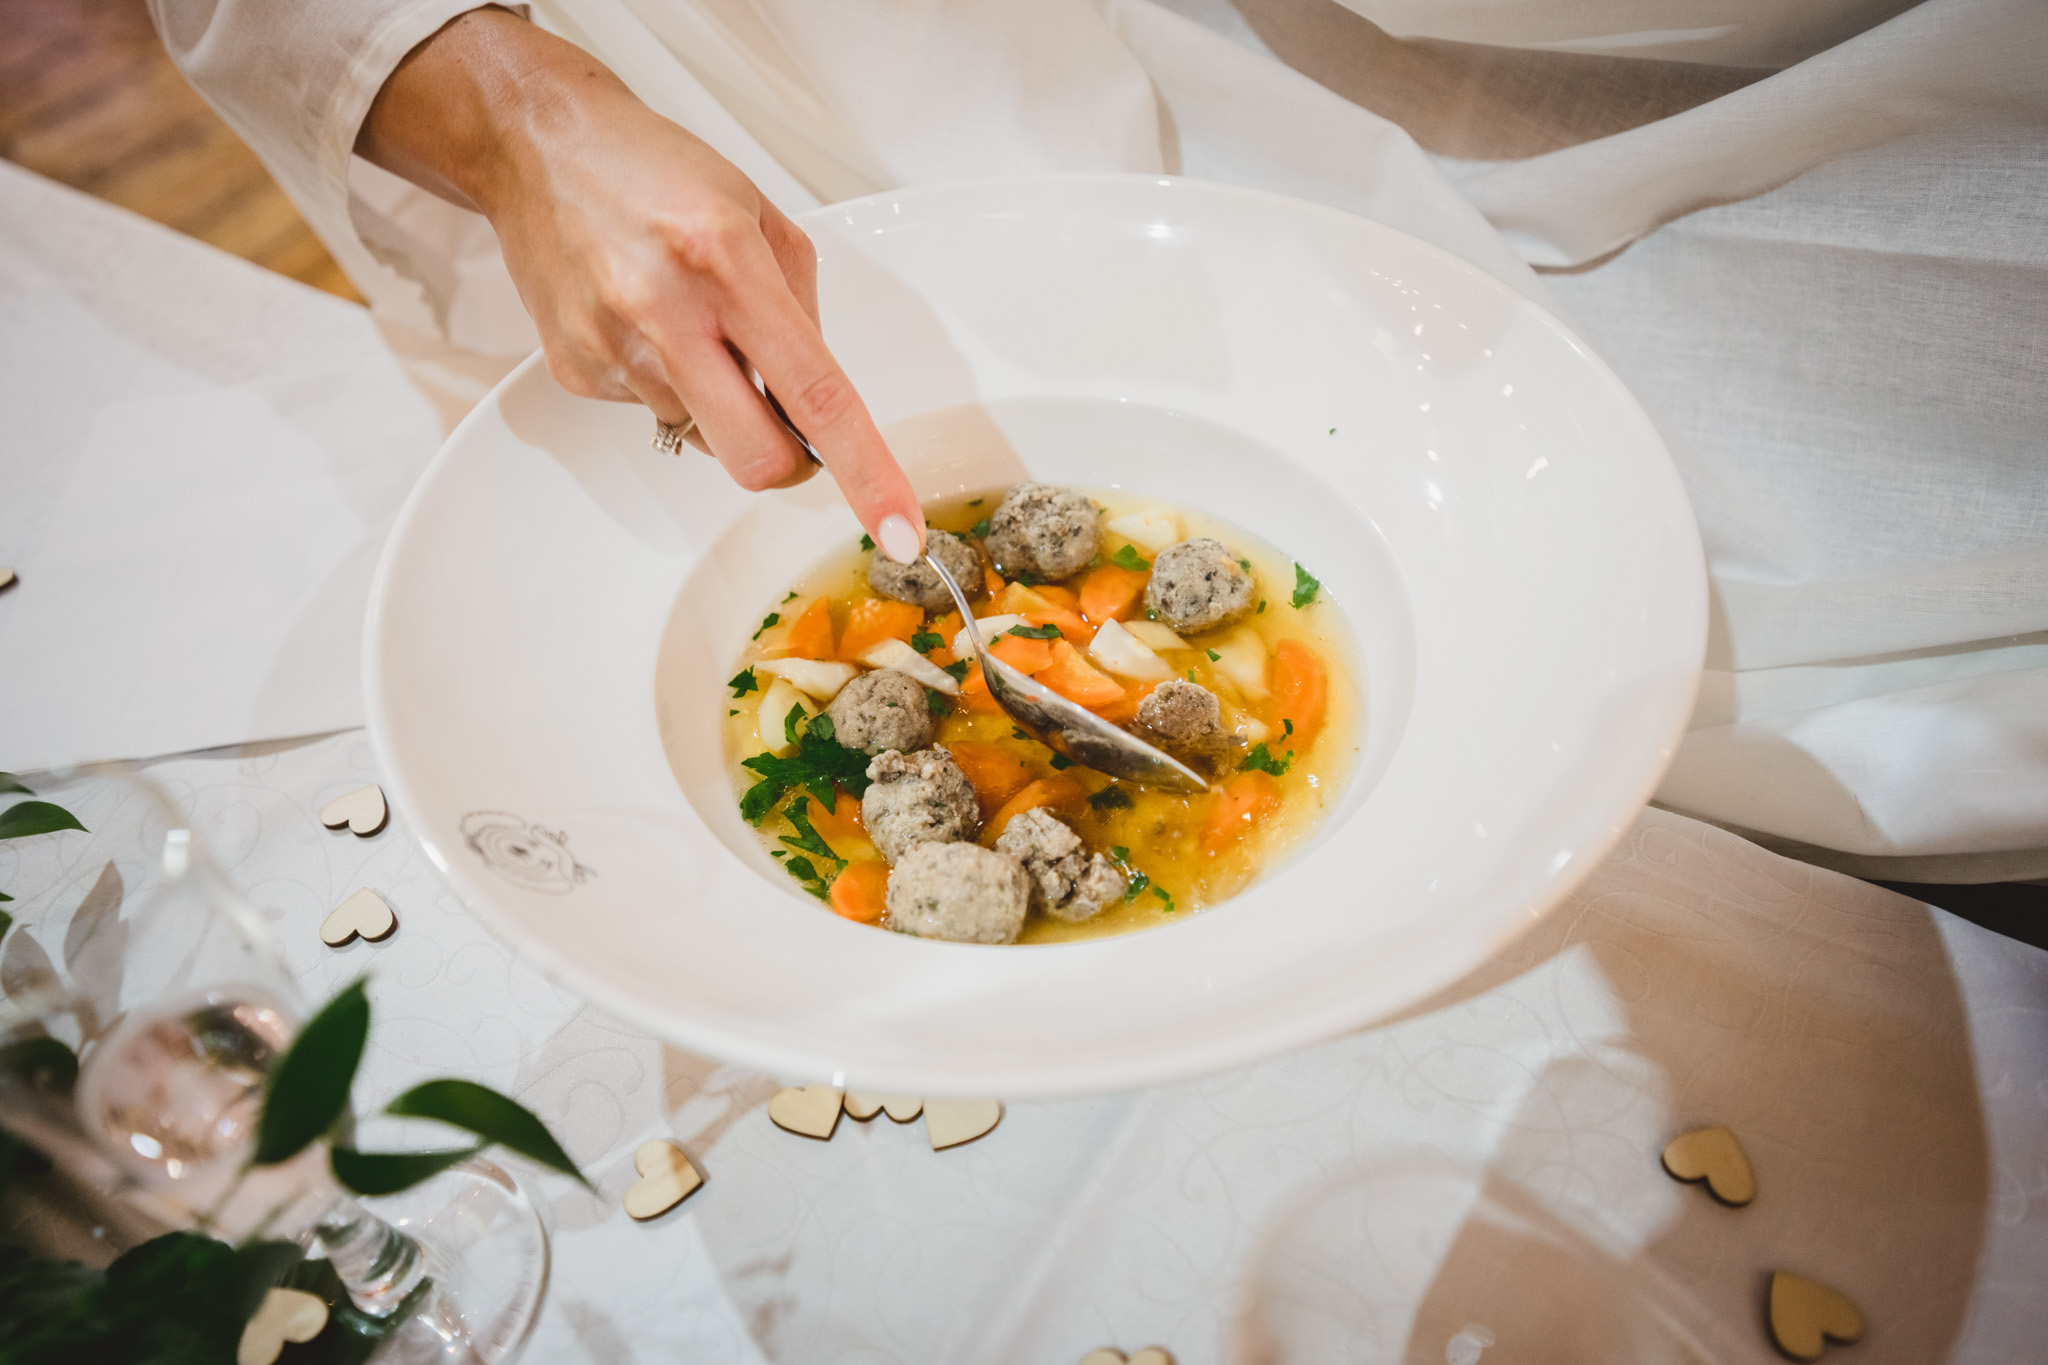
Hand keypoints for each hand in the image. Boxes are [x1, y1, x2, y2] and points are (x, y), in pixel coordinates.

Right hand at [355, 7, 925, 561]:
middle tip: (785, 419)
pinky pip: (652, 414)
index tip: (898, 529)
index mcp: (728, 263)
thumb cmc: (655, 171)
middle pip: (756, 460)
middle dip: (788, 461)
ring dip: (718, 405)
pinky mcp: (577, 370)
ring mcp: (614, 349)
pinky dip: (668, 385)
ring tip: (689, 324)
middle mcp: (666, 312)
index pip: (817, 397)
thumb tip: (817, 404)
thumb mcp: (759, 218)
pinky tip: (645, 324)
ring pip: (704, 439)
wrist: (537, 146)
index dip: (866, 473)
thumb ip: (802, 314)